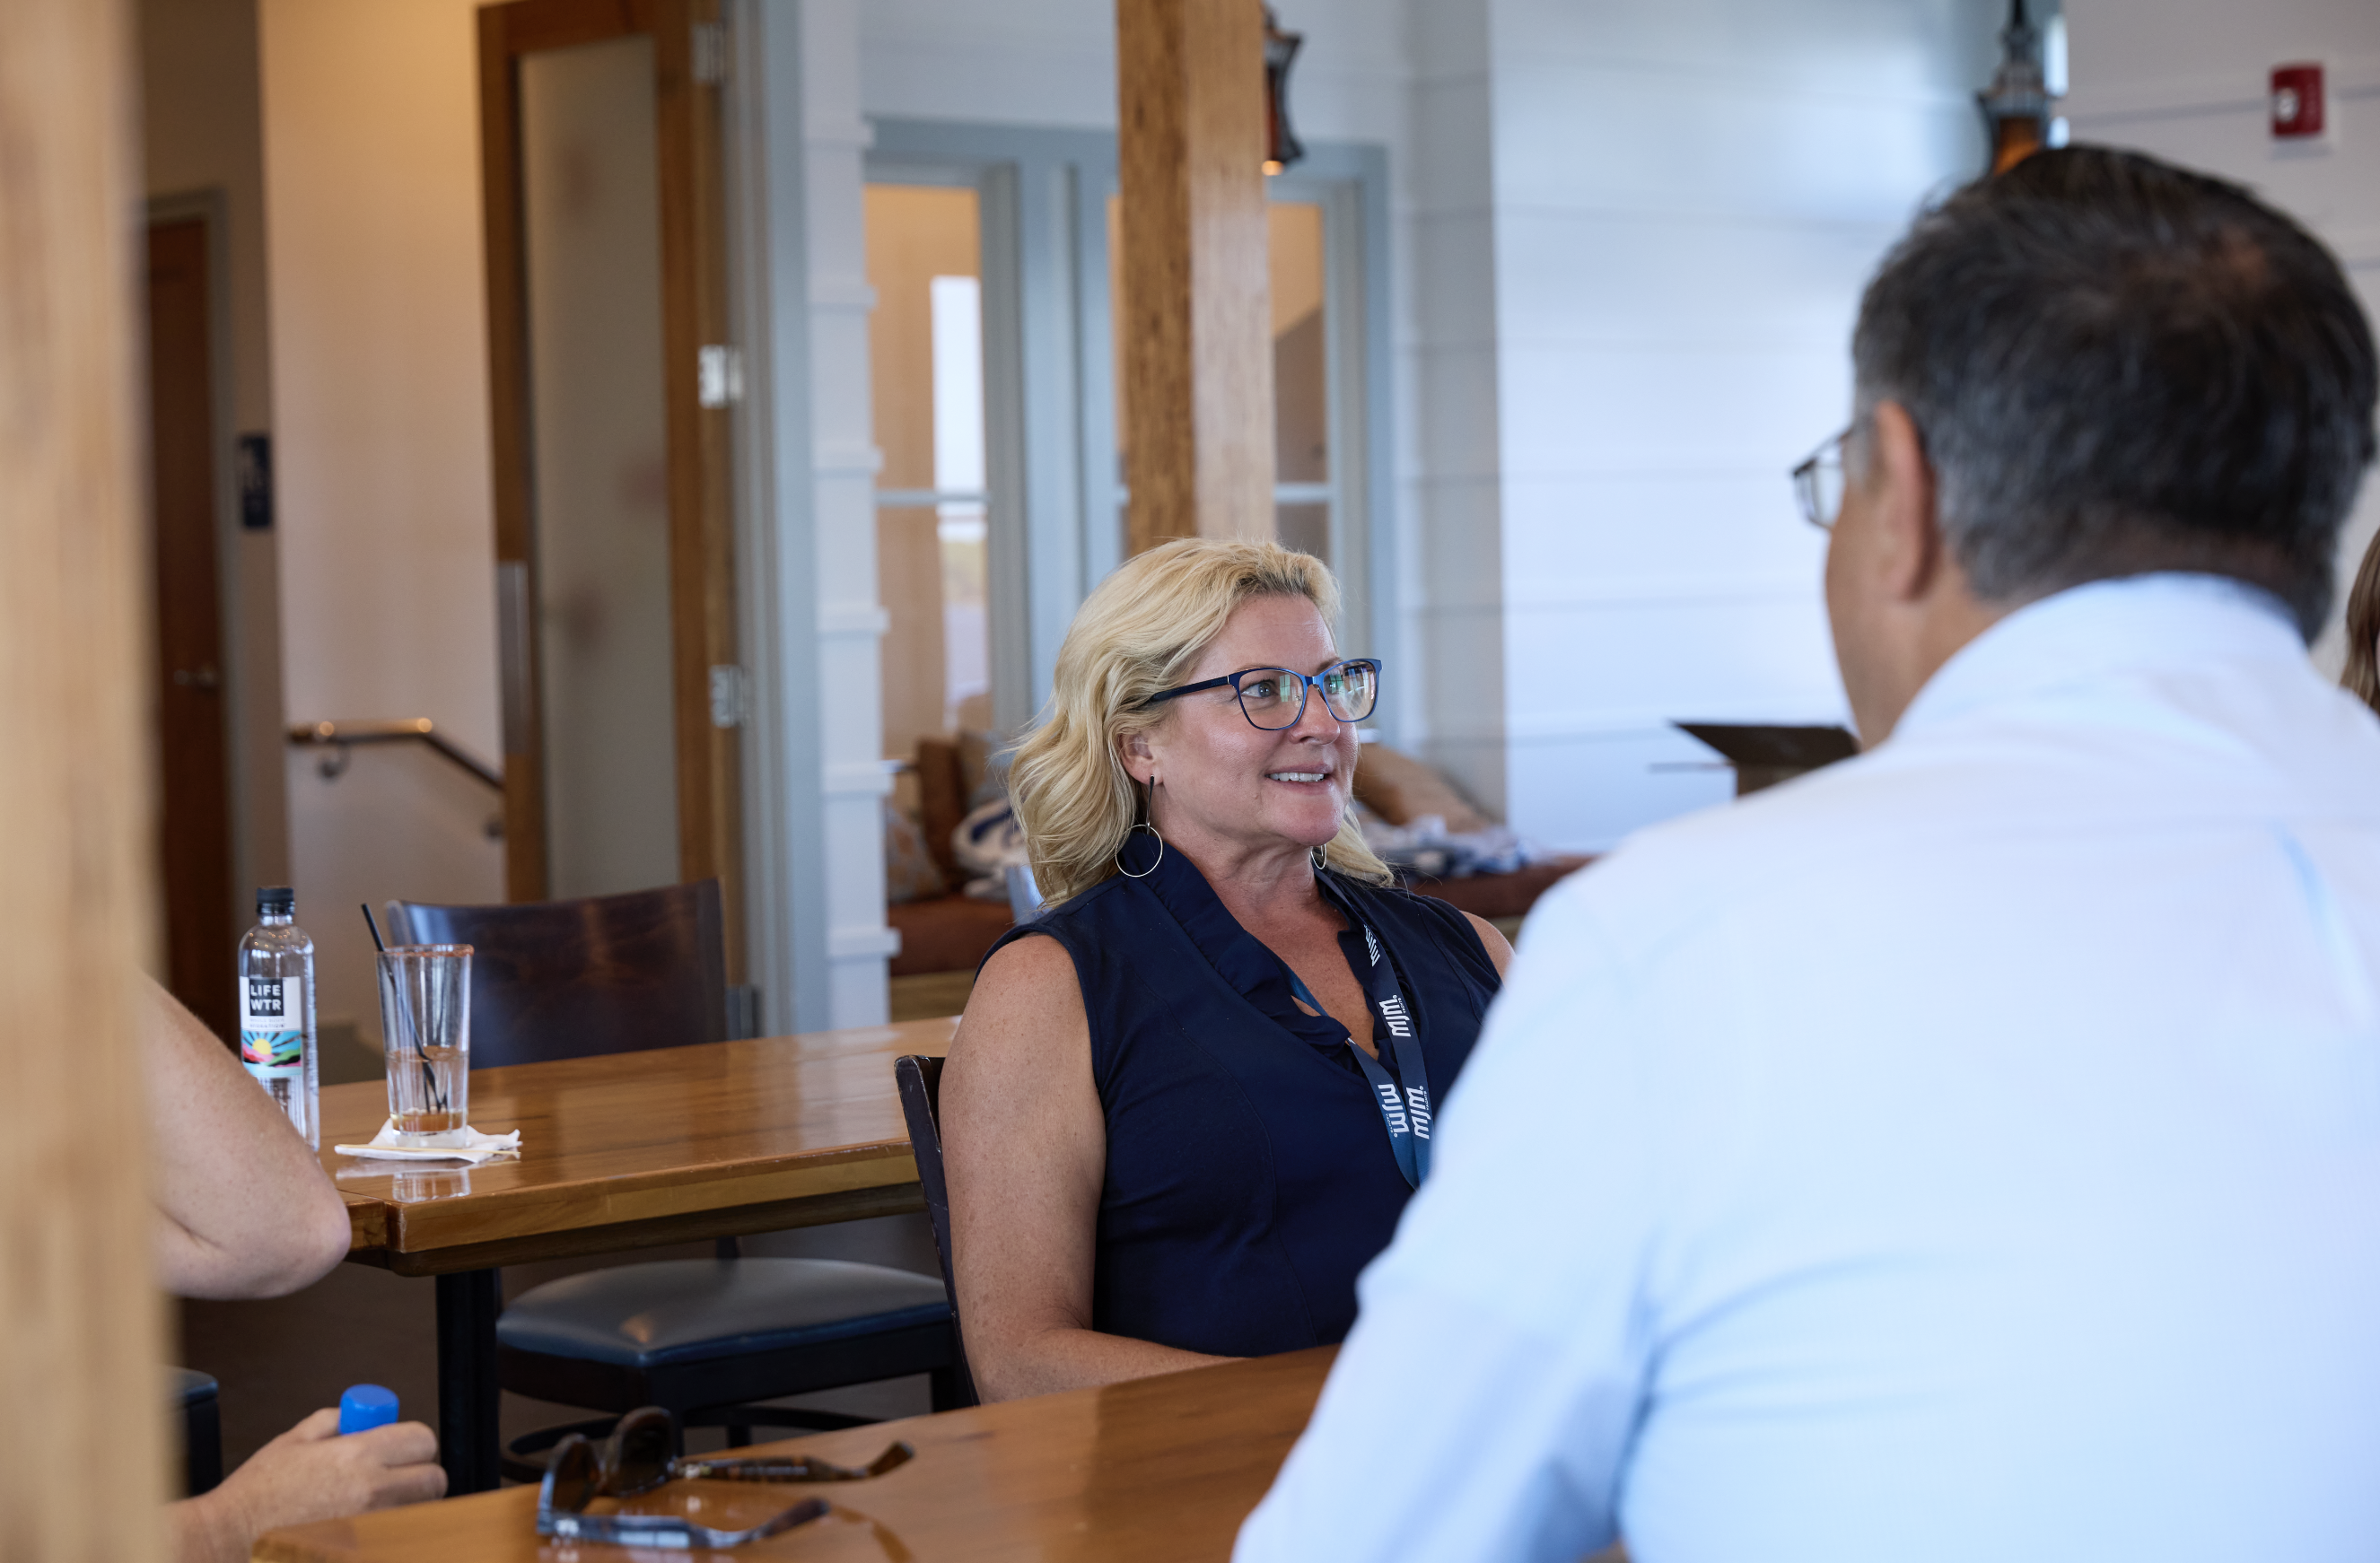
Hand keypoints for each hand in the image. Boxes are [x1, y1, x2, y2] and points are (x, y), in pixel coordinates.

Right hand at [172, 1409, 444, 1562]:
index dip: (414, 1444)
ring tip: (372, 1507)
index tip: (404, 1449)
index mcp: (356, 1456)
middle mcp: (370, 1492)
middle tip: (397, 1479)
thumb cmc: (256, 1496)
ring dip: (405, 1508)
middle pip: (433, 1481)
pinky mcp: (362, 1552)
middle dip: (419, 1477)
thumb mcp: (291, 1441)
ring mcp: (370, 1528)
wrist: (228, 1540)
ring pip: (418, 1514)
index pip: (423, 1441)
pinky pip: (394, 1539)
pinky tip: (360, 1530)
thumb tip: (358, 1416)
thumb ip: (332, 1422)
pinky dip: (387, 1534)